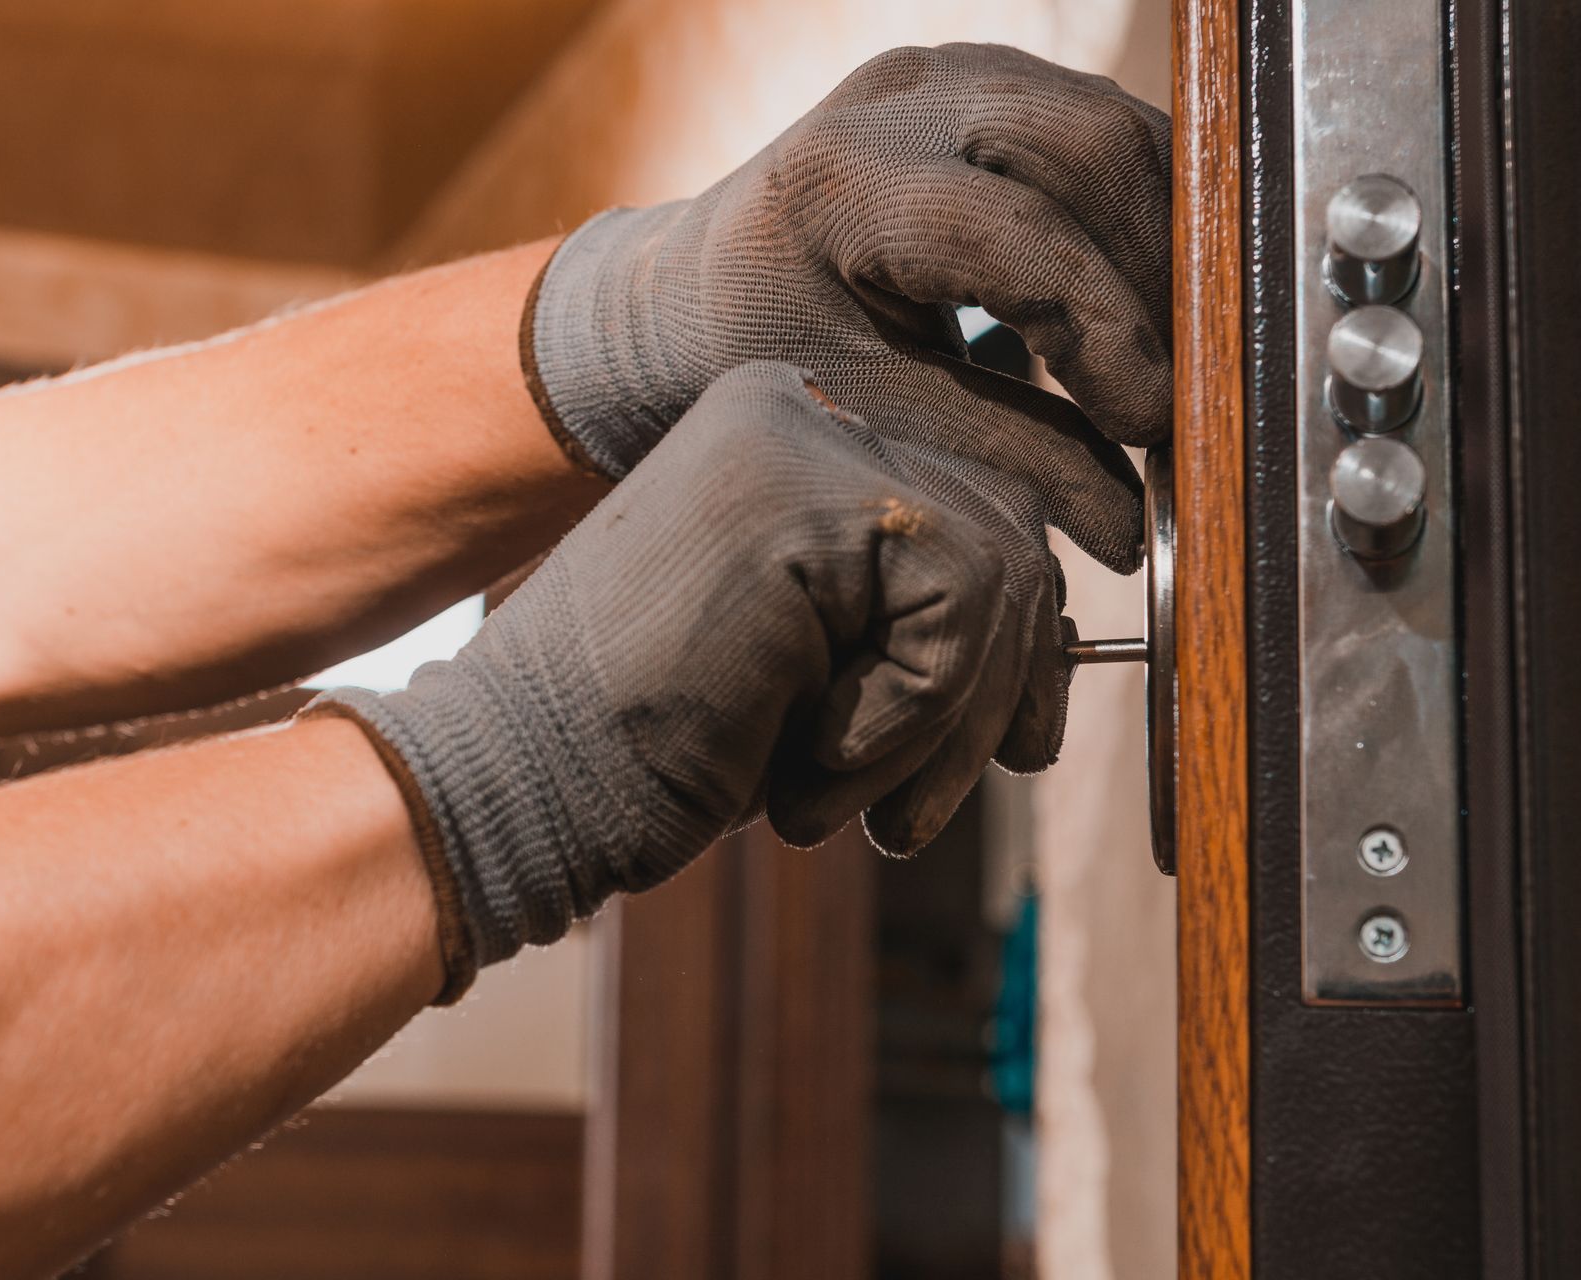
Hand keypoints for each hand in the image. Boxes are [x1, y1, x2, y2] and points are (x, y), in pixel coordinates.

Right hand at [311, 363, 1071, 998]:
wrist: (516, 786)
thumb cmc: (659, 748)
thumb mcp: (824, 672)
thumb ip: (925, 627)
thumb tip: (1064, 644)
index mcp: (798, 433)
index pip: (982, 510)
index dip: (1021, 640)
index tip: (1017, 745)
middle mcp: (805, 406)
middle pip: (1011, 529)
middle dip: (1003, 689)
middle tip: (923, 810)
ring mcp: (803, 435)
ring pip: (1003, 570)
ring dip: (947, 726)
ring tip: (852, 805)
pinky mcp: (804, 494)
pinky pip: (960, 606)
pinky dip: (912, 718)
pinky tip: (811, 761)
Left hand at [523, 42, 1169, 573]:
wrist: (696, 288)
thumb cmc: (772, 360)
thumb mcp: (882, 421)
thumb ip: (1013, 464)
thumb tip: (1139, 532)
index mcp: (844, 183)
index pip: (1017, 238)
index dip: (1109, 333)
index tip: (1161, 424)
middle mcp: (903, 100)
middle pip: (1089, 152)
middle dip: (1162, 277)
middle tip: (1197, 388)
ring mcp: (953, 73)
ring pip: (1116, 127)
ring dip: (1172, 242)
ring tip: (1189, 350)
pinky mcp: (994, 82)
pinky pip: (1106, 129)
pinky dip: (1149, 214)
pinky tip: (1160, 297)